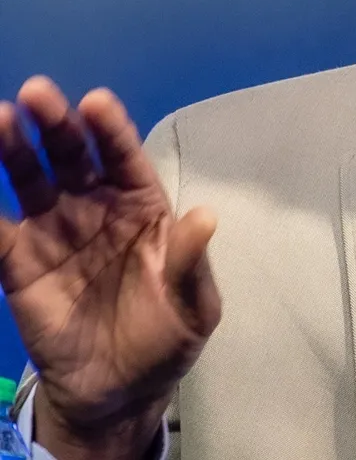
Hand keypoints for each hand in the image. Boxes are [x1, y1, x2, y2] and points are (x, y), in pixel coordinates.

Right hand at [0, 77, 220, 459]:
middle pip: (73, 156)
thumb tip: (205, 216)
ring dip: (13, 147)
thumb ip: (191, 262)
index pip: (126, 159)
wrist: (119, 391)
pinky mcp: (18, 261)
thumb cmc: (166, 338)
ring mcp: (54, 230)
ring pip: (31, 178)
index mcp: (143, 208)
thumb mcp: (193, 306)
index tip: (96, 104)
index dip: (111, 130)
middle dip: (56, 123)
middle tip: (37, 94)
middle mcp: (96, 207)